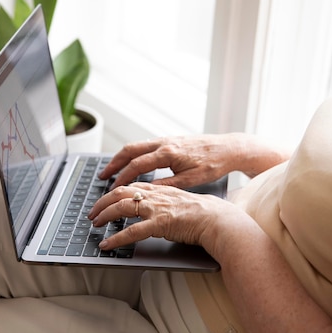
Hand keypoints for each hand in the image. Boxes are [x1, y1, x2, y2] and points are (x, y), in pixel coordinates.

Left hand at [87, 182, 239, 252]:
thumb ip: (165, 201)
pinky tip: (107, 244)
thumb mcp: (180, 200)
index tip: (105, 199)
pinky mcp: (160, 224)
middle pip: (120, 192)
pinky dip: (116, 238)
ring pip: (121, 207)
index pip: (131, 186)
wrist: (218, 219)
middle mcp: (155, 195)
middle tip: (93, 213)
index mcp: (160, 189)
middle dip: (102, 201)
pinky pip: (132, 232)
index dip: (114, 191)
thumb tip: (155, 209)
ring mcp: (156, 208)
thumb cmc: (204, 213)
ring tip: (95, 225)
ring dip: (104, 215)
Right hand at [99, 133, 291, 188]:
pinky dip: (132, 154)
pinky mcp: (170, 140)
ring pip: (136, 146)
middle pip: (130, 150)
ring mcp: (166, 140)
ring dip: (121, 157)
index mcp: (168, 153)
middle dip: (114, 163)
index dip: (123, 177)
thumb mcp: (192, 179)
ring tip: (111, 170)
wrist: (230, 148)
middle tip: (102, 176)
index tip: (112, 188)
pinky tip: (130, 163)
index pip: (137, 165)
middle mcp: (164, 143)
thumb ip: (168, 185)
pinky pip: (144, 145)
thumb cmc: (214, 164)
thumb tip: (146, 192)